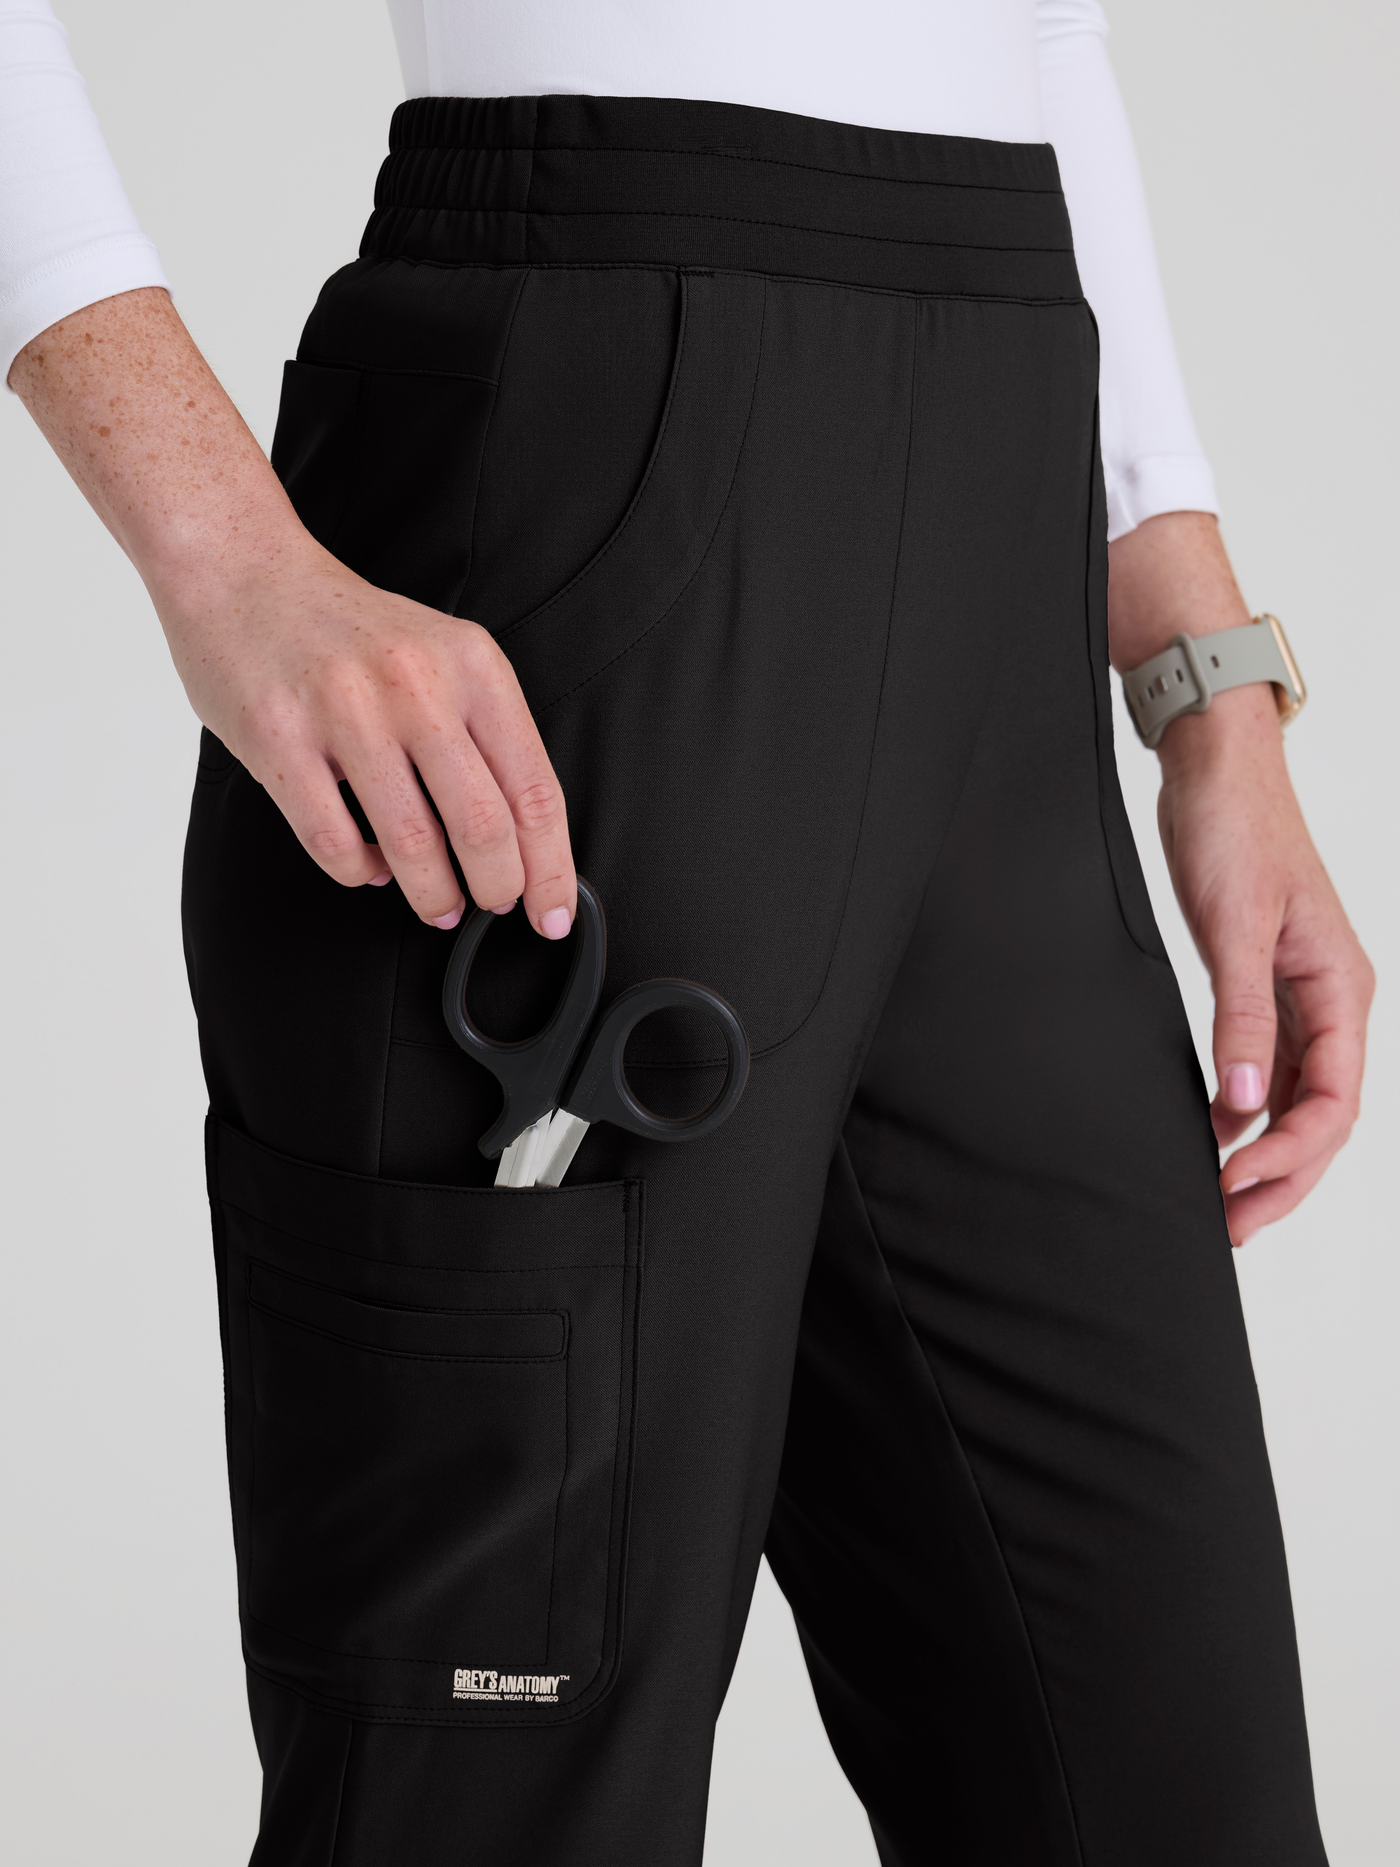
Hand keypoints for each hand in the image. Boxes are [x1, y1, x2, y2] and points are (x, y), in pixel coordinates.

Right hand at [163, 538, 574, 931]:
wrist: (243, 573)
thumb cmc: (347, 627)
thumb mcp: (442, 654)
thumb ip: (482, 732)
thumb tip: (520, 837)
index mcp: (471, 665)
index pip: (534, 788)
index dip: (550, 867)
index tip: (552, 910)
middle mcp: (414, 684)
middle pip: (481, 824)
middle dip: (497, 887)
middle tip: (492, 905)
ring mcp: (344, 711)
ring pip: (411, 843)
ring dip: (432, 894)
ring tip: (437, 904)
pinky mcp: (279, 739)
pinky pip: (334, 842)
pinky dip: (361, 871)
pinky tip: (370, 866)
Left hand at [1109, 513, 1372, 1243]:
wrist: (1213, 765)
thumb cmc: (1233, 828)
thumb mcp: (1234, 927)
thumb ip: (1240, 1019)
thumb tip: (1243, 1106)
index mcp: (1342, 989)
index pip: (1332, 1105)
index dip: (1289, 1161)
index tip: (1236, 1191)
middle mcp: (1331, 1000)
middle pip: (1321, 1117)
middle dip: (1280, 1179)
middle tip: (1227, 1226)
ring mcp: (1300, 995)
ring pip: (1296, 1099)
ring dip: (1262, 1153)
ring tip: (1216, 1198)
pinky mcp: (1264, 983)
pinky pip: (1268, 1068)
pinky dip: (1243, 1110)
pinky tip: (1210, 1133)